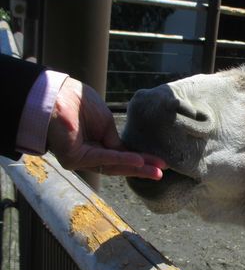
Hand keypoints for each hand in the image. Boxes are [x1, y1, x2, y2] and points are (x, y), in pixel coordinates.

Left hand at [47, 78, 165, 178]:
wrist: (58, 95)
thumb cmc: (79, 103)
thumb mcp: (106, 122)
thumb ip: (115, 139)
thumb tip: (125, 153)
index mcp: (96, 144)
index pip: (121, 155)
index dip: (140, 159)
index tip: (160, 162)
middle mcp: (88, 154)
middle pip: (119, 165)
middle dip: (142, 169)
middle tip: (162, 173)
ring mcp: (81, 159)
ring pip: (113, 166)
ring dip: (137, 168)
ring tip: (156, 171)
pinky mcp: (74, 159)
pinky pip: (103, 159)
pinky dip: (122, 160)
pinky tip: (139, 161)